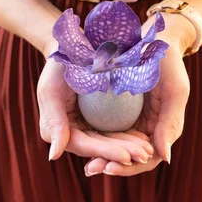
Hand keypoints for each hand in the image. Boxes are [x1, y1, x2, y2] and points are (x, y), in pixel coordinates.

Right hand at [37, 42, 154, 164]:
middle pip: (98, 147)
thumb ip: (52, 122)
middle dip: (122, 153)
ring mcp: (85, 125)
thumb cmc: (59, 64)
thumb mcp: (51, 90)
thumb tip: (53, 156)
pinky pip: (113, 130)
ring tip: (149, 149)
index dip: (105, 152)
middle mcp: (71, 131)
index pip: (83, 145)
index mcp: (56, 129)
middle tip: (145, 155)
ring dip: (129, 147)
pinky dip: (129, 135)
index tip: (127, 157)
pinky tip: (147, 137)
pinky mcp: (97, 118)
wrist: (70, 45)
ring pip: (108, 141)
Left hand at [84, 14, 192, 176]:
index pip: (148, 159)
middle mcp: (147, 129)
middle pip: (129, 157)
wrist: (154, 38)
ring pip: (115, 146)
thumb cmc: (168, 63)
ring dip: (100, 156)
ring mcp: (132, 121)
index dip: (129, 167)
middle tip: (90, 169)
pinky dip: (96, 138)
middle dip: (110, 164)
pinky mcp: (118, 111)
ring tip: (85, 163)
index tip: (109, 167)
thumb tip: (164, 158)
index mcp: (164, 129)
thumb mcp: (174, 91)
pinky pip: (106, 129)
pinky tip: (77, 140)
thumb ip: (171, 124)